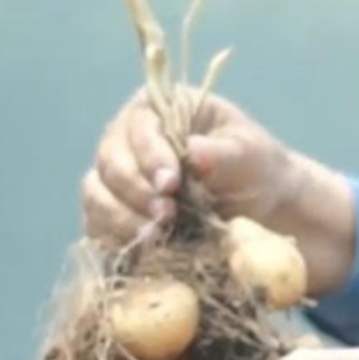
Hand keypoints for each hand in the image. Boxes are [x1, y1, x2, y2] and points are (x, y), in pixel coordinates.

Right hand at [79, 88, 357, 295]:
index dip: (150, 155)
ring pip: (97, 193)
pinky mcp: (115, 212)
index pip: (141, 126)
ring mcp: (117, 176)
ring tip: (155, 237)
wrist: (261, 209)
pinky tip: (141, 249)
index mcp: (160, 109)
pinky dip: (115, 237)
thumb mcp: (250, 156)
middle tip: (166, 217)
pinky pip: (98, 223)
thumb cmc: (256, 169)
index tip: (170, 183)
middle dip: (135, 190)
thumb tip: (194, 152)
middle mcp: (129, 138)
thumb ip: (223, 153)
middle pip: (110, 160)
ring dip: (121, 217)